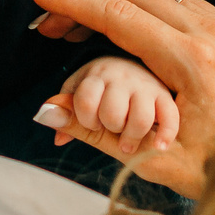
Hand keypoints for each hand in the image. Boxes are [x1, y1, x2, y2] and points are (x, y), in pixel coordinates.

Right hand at [24, 0, 214, 195]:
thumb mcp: (153, 160)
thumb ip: (95, 133)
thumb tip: (45, 108)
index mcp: (194, 63)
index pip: (120, 16)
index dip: (73, 4)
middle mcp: (214, 34)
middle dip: (85, 1)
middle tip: (49, 22)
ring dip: (113, 2)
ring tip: (76, 26)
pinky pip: (179, 3)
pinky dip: (142, 7)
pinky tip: (119, 27)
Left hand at [49, 56, 180, 157]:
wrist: (137, 68)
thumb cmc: (104, 91)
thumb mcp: (83, 100)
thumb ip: (69, 115)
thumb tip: (45, 117)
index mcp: (96, 74)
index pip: (85, 103)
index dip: (87, 122)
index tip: (92, 124)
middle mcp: (122, 76)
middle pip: (111, 115)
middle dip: (110, 130)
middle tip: (112, 130)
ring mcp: (147, 86)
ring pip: (140, 120)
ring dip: (132, 137)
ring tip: (129, 142)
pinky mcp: (167, 97)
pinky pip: (170, 118)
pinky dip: (165, 135)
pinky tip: (158, 147)